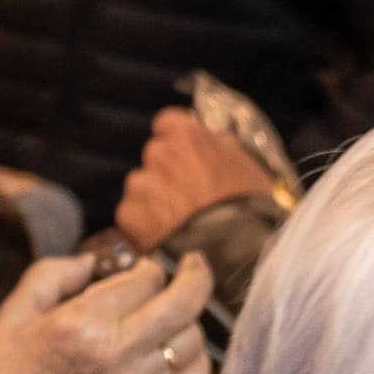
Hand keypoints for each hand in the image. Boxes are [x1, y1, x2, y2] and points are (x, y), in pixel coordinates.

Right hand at [0, 248, 218, 373]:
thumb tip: (92, 261)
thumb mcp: (14, 309)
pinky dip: (198, 360)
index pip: (145, 279)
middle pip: (185, 302)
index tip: (137, 270)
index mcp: (83, 321)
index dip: (146, 267)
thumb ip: (52, 272)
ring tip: (174, 314)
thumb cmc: (2, 370)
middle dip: (195, 275)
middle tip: (191, 267)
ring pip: (193, 338)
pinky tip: (181, 350)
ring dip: (189, 319)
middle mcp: (117, 351)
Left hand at [112, 106, 273, 249]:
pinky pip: (132, 215)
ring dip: (153, 198)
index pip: (168, 123)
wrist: (231, 250)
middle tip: (188, 193)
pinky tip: (166, 234)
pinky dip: (143, 223)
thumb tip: (214, 140)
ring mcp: (139, 184)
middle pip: (155, 156)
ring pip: (141, 186)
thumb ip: (222, 147)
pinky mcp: (127, 214)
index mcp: (187, 135)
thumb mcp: (246, 165)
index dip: (177, 138)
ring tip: (178, 219)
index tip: (186, 152)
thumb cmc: (246, 206)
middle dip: (167, 171)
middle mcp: (157, 153)